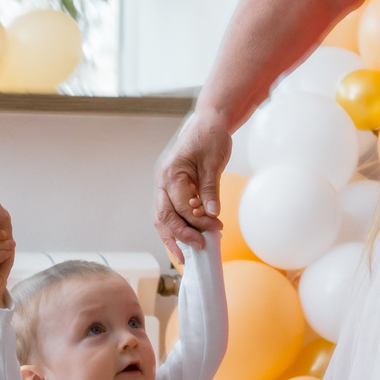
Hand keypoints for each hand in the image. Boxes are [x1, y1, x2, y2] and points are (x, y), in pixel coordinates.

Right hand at [154, 107, 235, 253]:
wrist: (209, 122)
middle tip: (201, 246)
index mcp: (170, 173)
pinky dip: (176, 228)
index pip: (180, 205)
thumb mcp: (213, 162)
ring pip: (163, 219)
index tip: (216, 227)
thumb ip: (210, 189)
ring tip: (185, 257)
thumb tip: (211, 214)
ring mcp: (165, 187)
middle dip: (181, 235)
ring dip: (173, 237)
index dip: (197, 220)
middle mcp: (163, 182)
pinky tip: (186, 242)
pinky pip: (170, 213)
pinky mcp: (173, 190)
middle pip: (164, 216)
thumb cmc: (210, 137)